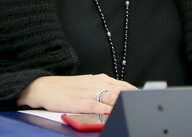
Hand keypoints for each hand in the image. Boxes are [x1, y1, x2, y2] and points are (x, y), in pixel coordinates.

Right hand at [17, 74, 137, 113]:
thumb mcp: (88, 84)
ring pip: (110, 96)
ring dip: (122, 101)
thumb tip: (120, 96)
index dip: (135, 92)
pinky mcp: (79, 102)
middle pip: (119, 90)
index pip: (123, 85)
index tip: (146, 98)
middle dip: (132, 97)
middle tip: (144, 103)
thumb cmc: (67, 88)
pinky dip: (106, 109)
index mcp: (100, 79)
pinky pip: (96, 105)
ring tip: (134, 107)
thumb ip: (103, 89)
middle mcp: (96, 83)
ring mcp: (88, 92)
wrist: (45, 87)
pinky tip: (113, 112)